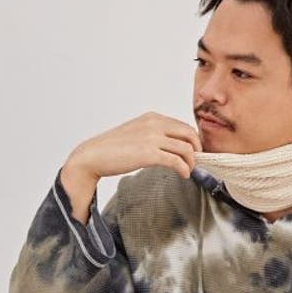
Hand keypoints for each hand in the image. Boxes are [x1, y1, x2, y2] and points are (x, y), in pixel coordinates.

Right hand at [66, 111, 202, 182]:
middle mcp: (154, 124)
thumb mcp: (136, 133)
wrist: (93, 156)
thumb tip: (169, 147)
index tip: (195, 151)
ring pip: (186, 148)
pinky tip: (184, 174)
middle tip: (197, 161)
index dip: (193, 139)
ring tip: (189, 170)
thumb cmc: (112, 148)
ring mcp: (152, 138)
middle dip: (198, 148)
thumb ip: (153, 135)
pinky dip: (184, 169)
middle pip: (189, 133)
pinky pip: (176, 161)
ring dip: (192, 161)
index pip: (182, 125)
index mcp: (152, 117)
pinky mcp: (149, 154)